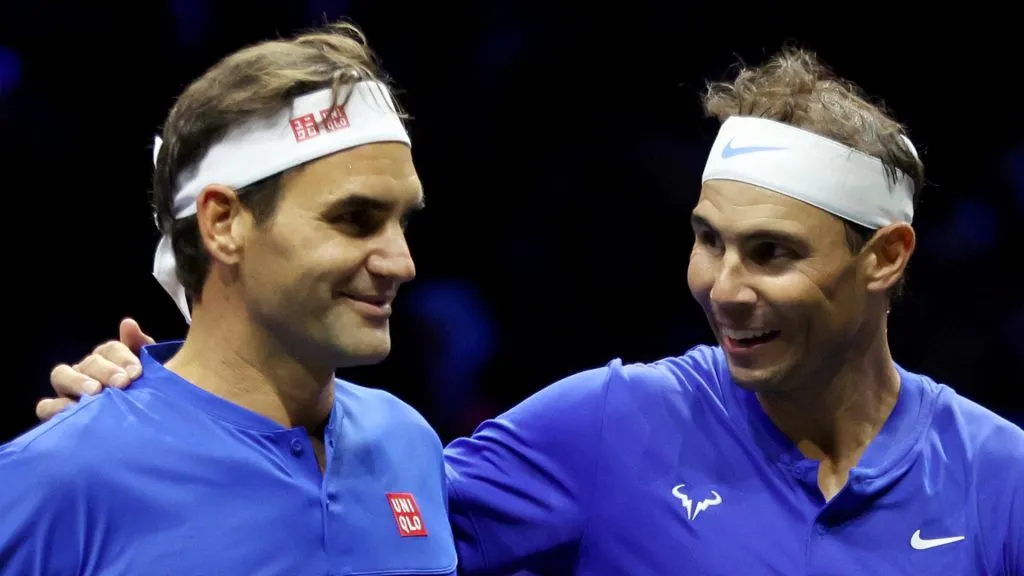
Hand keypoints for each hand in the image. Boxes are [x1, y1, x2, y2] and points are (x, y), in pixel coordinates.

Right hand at [38, 318, 154, 420]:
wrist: (148, 429)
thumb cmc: (149, 397)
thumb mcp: (153, 373)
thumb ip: (142, 347)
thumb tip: (127, 323)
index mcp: (110, 360)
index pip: (110, 349)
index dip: (123, 357)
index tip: (137, 373)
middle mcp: (87, 372)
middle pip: (89, 362)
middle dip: (106, 370)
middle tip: (122, 384)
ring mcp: (70, 391)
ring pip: (61, 375)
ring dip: (77, 381)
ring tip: (95, 392)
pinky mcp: (59, 414)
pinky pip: (47, 407)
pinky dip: (55, 407)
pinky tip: (73, 410)